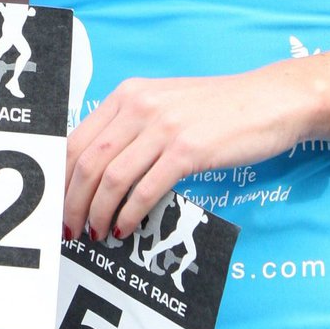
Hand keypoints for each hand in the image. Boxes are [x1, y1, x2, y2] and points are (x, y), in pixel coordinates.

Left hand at [62, 56, 329, 240]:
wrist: (270, 100)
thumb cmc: (218, 110)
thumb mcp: (166, 106)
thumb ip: (133, 129)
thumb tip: (97, 173)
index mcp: (128, 94)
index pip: (76, 140)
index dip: (62, 179)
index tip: (59, 206)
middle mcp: (139, 105)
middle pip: (87, 162)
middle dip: (73, 203)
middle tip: (70, 230)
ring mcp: (164, 126)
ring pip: (112, 178)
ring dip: (98, 214)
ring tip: (97, 234)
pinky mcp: (188, 149)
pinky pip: (146, 189)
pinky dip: (130, 214)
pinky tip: (127, 228)